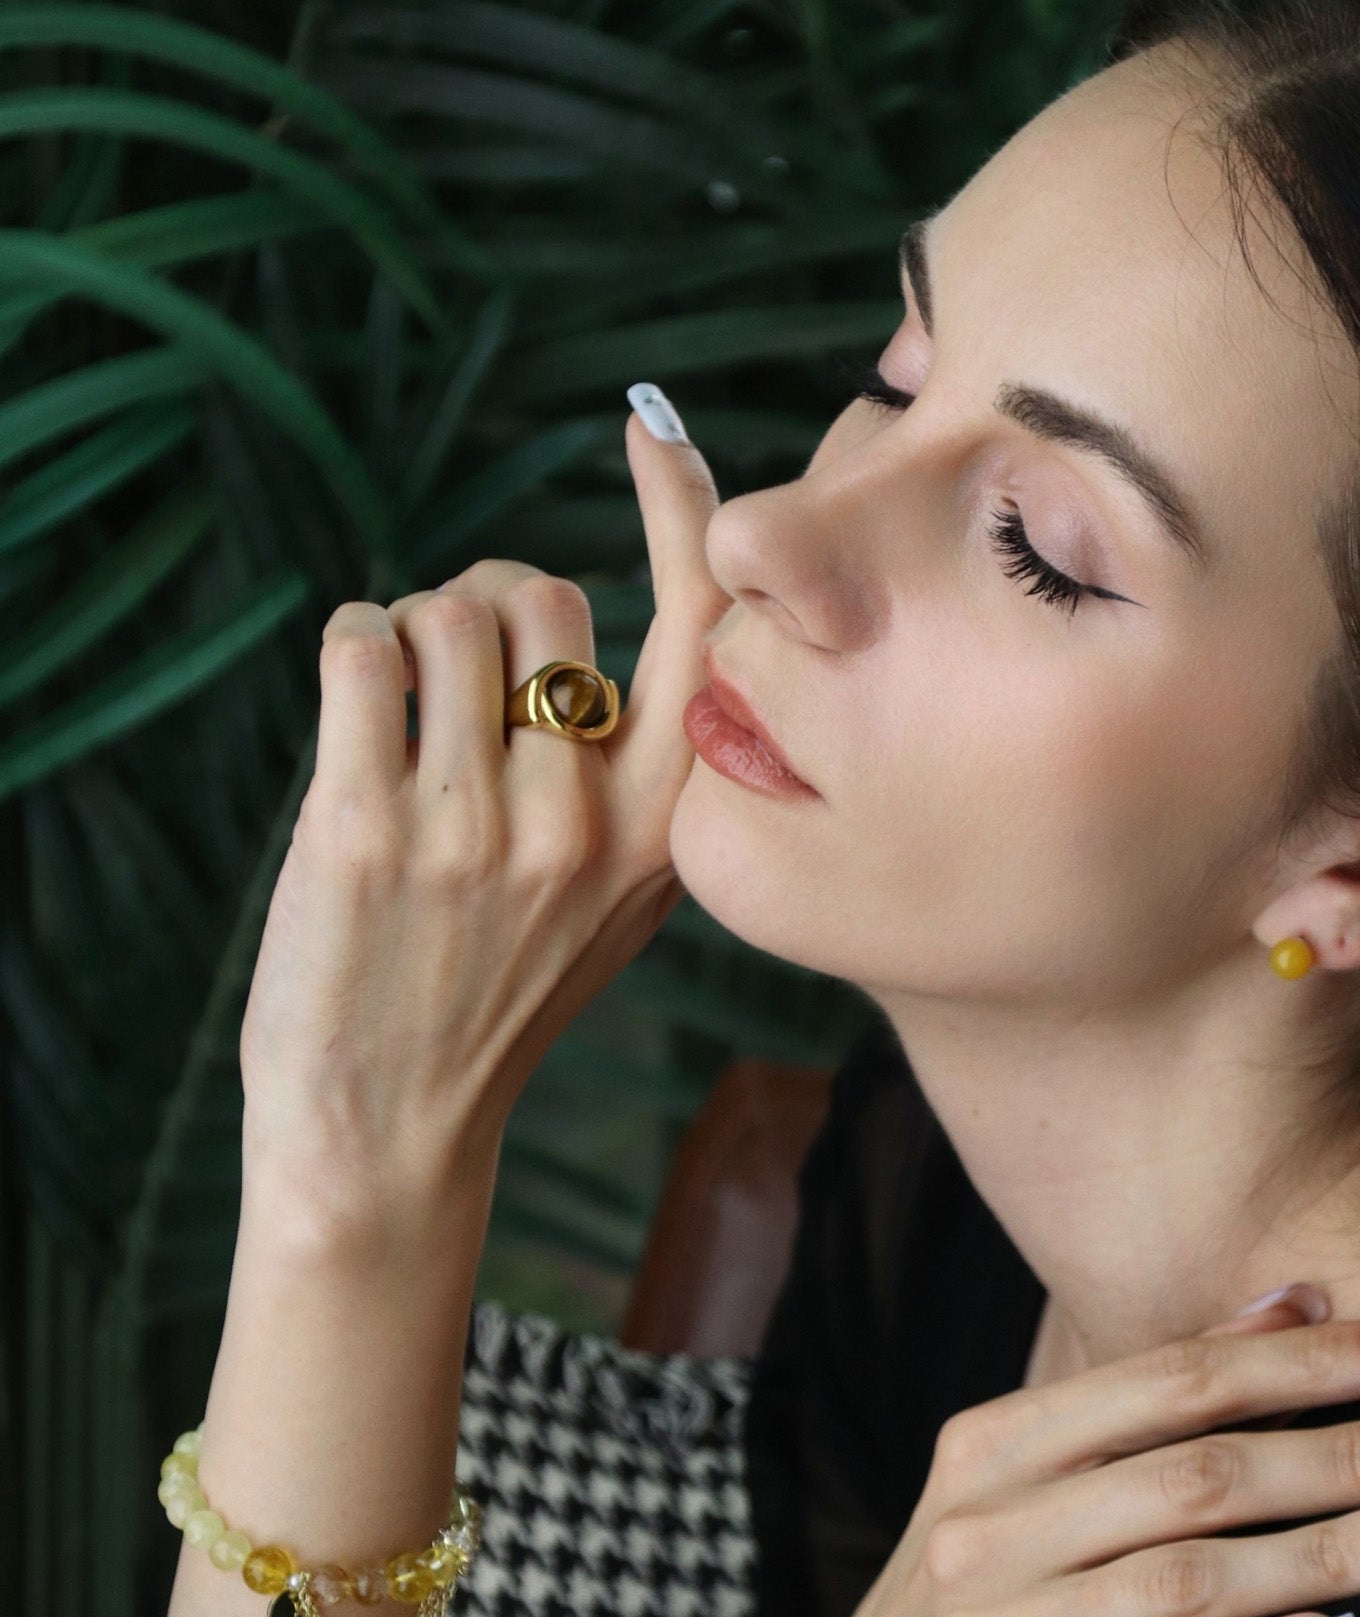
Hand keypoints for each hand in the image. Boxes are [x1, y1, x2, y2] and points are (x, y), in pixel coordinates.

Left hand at [238, 404, 729, 1237]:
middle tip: (457, 660)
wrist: (388, 1134)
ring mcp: (475, 829)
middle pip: (545, 596)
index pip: (700, 637)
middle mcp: (582, 825)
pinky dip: (351, 646)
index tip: (653, 430)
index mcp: (661, 836)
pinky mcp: (364, 830)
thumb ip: (626, 788)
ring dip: (409, 631)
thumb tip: (574, 625)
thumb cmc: (492, 1004)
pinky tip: (353, 699)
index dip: (684, 516)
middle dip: (487, 599)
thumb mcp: (611, 908)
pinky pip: (359, 648)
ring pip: (446, 613)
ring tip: (397, 704)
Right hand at [738, 1294, 1359, 1616]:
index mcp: (985, 1448)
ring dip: (1332, 1555)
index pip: (1167, 1381)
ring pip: (1188, 1581)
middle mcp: (979, 1530)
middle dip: (1348, 1455)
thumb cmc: (961, 1602)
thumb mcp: (1017, 1482)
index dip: (1301, 1361)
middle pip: (1194, 1475)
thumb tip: (1295, 1297)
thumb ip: (1150, 1395)